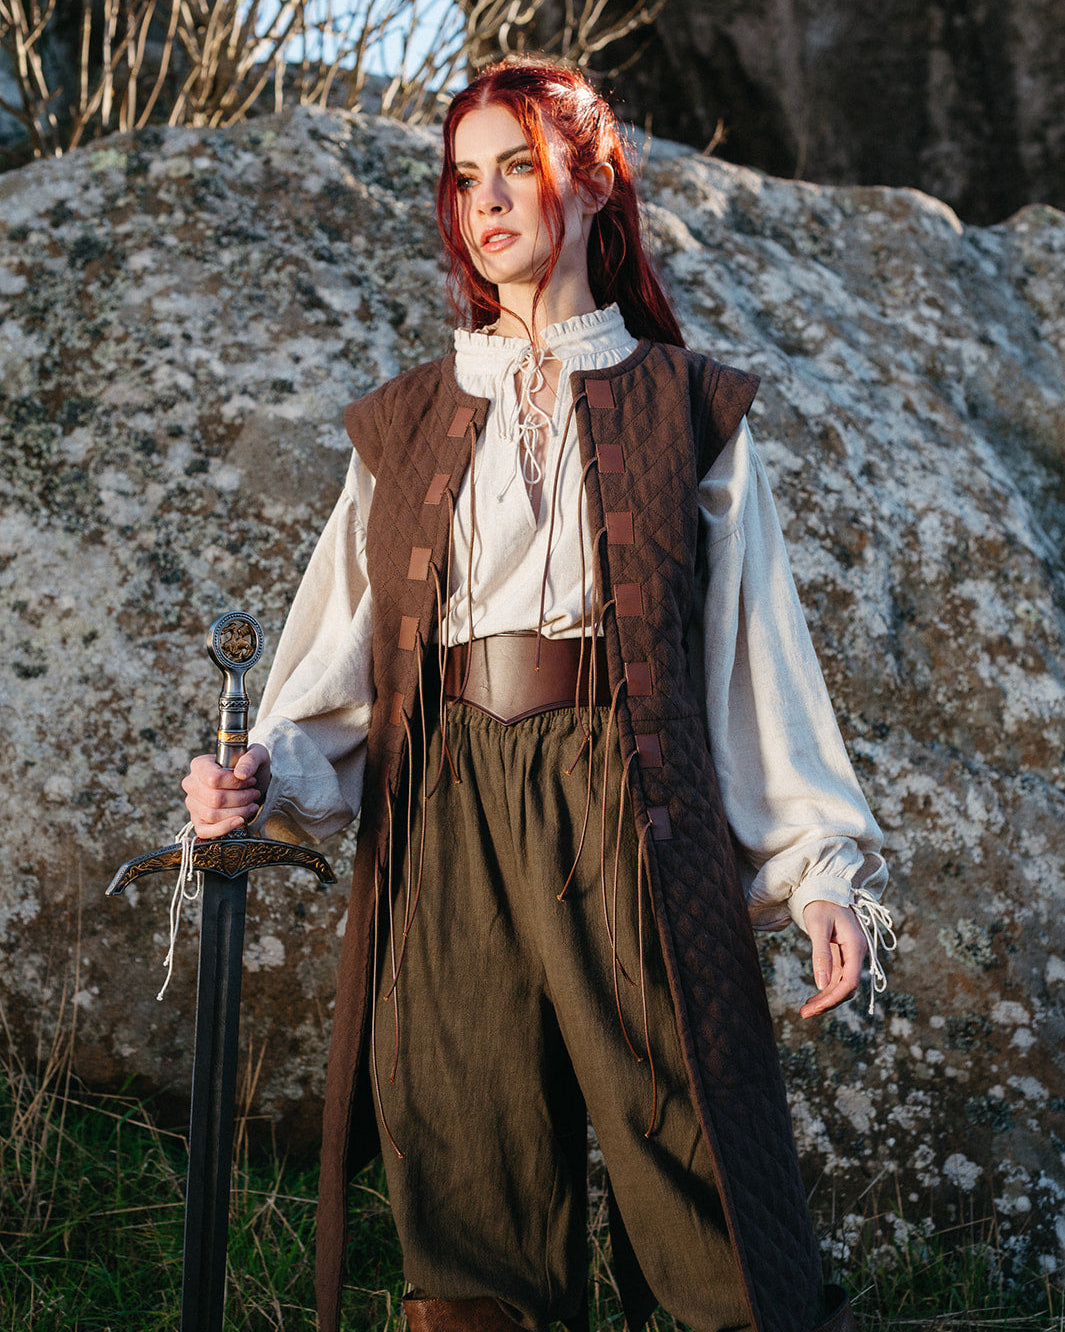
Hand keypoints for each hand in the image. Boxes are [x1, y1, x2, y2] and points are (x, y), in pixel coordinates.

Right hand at [181, 744, 270, 838]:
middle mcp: (191, 784)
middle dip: (241, 798)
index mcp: (199, 765)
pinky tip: (240, 821)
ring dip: (238, 812)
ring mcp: (192, 803)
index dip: (235, 783)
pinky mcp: (198, 820)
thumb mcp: (256, 754)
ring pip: (212, 815)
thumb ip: (250, 759)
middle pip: (214, 799)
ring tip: (252, 804)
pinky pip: (204, 831)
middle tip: (254, 793)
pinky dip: (224, 828)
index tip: (251, 781)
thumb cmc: (250, 767)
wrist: (250, 783)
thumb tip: (241, 774)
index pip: (213, 779)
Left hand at [799, 900, 867, 1018]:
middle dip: (827, 1003)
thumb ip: (821, 955)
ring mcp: (850, 955)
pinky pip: (836, 978)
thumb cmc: (821, 903)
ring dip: (825, 999)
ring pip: (841, 986)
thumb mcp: (819, 926)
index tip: (815, 1008)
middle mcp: (856, 953)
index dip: (833, 998)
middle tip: (804, 1014)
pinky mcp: (842, 955)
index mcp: (855, 946)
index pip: (849, 982)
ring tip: (805, 1010)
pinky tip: (812, 999)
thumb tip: (822, 984)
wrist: (825, 887)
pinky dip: (825, 990)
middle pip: (846, 988)